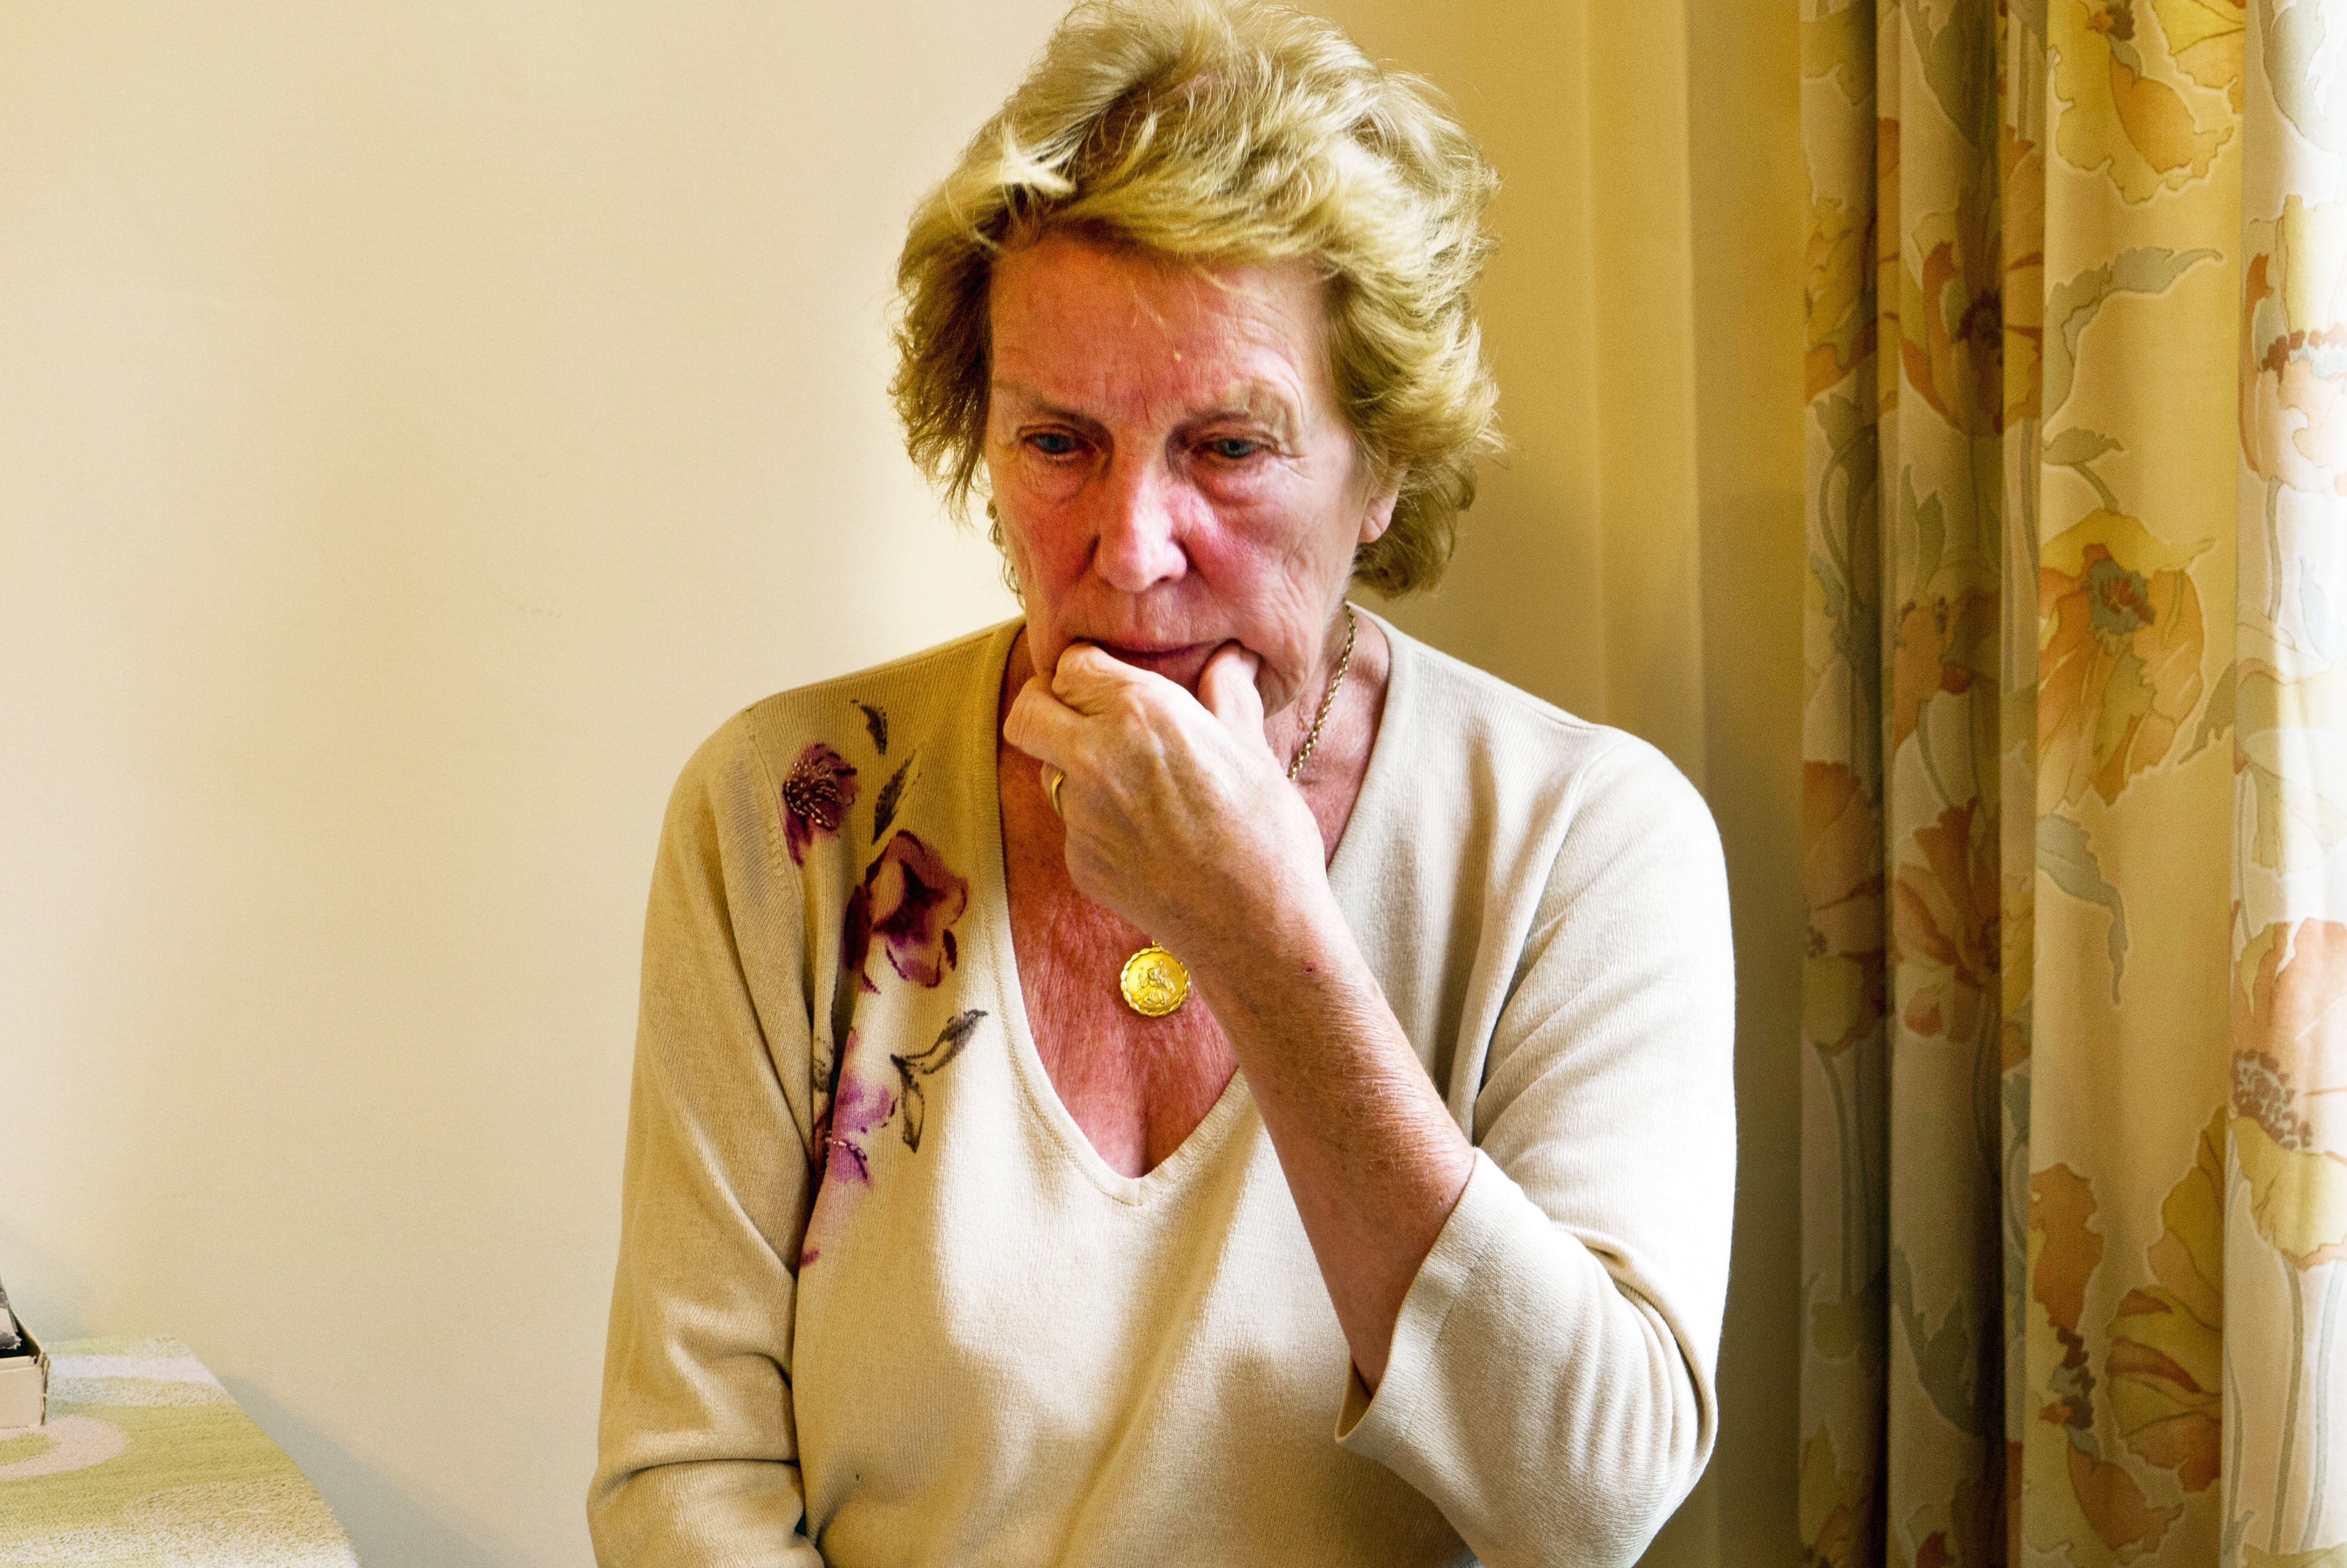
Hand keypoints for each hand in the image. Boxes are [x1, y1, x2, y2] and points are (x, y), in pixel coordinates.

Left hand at [1003, 641, 1330, 957]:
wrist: (1257, 925)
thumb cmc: (1267, 833)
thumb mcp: (1253, 749)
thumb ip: (1228, 695)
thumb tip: (1229, 659)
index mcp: (1141, 711)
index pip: (1071, 665)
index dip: (1086, 669)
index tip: (1105, 679)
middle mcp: (1096, 757)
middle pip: (1027, 711)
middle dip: (1045, 706)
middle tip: (1077, 714)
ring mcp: (1081, 814)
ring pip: (1046, 771)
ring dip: (1071, 767)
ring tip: (1130, 783)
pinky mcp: (1079, 862)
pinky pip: (1072, 826)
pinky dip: (1097, 823)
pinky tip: (1145, 837)